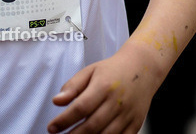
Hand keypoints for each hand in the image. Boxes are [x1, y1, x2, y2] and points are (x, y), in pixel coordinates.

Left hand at [47, 41, 162, 132]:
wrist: (143, 68)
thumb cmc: (113, 70)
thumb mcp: (90, 71)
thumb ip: (72, 86)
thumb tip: (56, 101)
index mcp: (103, 86)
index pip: (80, 107)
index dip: (64, 120)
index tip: (52, 127)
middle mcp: (117, 102)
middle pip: (92, 125)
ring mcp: (128, 114)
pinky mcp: (136, 124)